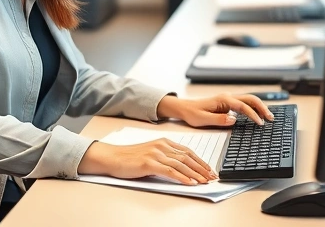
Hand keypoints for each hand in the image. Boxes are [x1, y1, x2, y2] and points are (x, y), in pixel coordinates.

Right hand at [78, 139, 215, 184]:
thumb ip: (166, 157)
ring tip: (204, 181)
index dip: (201, 161)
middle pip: (188, 158)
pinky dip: (182, 177)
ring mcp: (156, 153)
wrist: (112, 157)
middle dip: (202, 168)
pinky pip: (170, 171)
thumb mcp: (152, 153)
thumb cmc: (130, 158)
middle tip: (212, 177)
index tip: (209, 169)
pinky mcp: (149, 163)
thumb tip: (182, 169)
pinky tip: (189, 182)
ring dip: (195, 174)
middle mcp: (162, 146)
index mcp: (164, 142)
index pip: (188, 151)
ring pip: (181, 164)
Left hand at [156, 93, 274, 127]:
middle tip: (271, 118)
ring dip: (260, 107)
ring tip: (269, 117)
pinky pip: (245, 104)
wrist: (184, 108)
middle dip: (262, 107)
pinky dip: (254, 108)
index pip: (242, 106)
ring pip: (249, 100)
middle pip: (250, 99)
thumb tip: (234, 120)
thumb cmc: (192, 113)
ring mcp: (229, 100)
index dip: (253, 114)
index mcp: (223, 100)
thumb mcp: (202, 119)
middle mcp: (228, 97)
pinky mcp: (229, 104)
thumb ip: (218, 120)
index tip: (260, 123)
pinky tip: (259, 115)